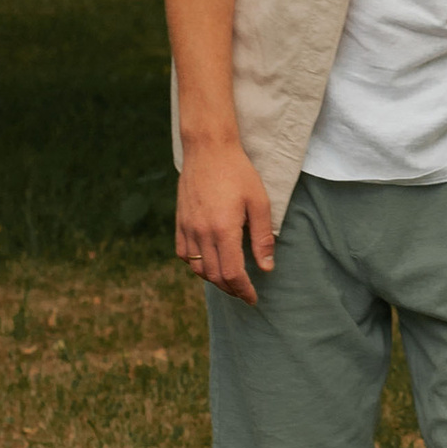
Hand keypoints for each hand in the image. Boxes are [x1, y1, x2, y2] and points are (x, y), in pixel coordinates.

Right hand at [174, 134, 273, 300]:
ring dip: (213, 279)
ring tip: (229, 280)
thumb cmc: (238, 173)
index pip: (232, 273)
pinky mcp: (180, 221)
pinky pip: (183, 254)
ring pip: (197, 268)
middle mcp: (202, 232)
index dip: (243, 290)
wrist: (208, 149)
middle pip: (214, 276)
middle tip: (244, 292)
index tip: (253, 298)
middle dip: (231, 289)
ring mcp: (188, 227)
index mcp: (223, 229)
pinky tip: (209, 263)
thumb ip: (262, 237)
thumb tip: (266, 267)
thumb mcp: (259, 203)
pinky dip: (196, 265)